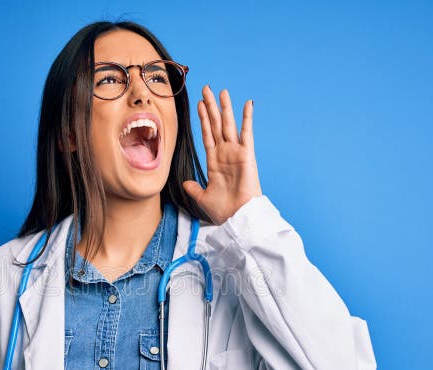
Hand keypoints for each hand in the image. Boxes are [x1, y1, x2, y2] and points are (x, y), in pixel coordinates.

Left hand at [183, 85, 262, 224]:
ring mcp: (236, 152)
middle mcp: (225, 154)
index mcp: (214, 162)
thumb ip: (193, 188)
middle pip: (216, 125)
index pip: (207, 135)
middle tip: (206, 89)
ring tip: (221, 91)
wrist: (237, 217)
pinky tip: (247, 104)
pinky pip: (247, 132)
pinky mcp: (246, 154)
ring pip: (228, 124)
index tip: (198, 105)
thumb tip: (185, 183)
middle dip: (211, 107)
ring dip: (224, 107)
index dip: (203, 120)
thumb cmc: (223, 210)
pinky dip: (247, 118)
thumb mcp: (202, 197)